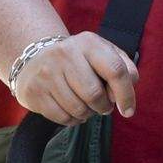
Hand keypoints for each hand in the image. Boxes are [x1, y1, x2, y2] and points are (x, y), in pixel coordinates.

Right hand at [9, 29, 138, 124]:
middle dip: (103, 106)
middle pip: (95, 94)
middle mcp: (65, 54)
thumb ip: (123, 68)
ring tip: (85, 105)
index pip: (114, 70)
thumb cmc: (79, 60)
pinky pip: (62, 118)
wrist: (35, 58)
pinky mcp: (35, 91)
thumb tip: (128, 93)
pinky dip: (73, 120)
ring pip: (78, 109)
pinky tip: (71, 109)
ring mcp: (47, 73)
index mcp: (88, 42)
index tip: (128, 111)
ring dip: (88, 114)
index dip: (126, 94)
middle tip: (101, 105)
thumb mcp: (102, 54)